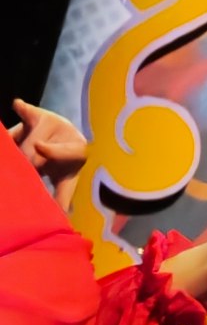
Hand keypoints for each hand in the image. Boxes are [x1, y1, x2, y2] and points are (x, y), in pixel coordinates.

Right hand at [8, 97, 87, 212]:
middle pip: (33, 149)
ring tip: (11, 153)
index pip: (65, 152)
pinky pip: (27, 110)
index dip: (53, 151)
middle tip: (22, 169)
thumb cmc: (68, 164)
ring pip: (24, 134)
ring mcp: (49, 121)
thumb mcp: (69, 179)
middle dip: (26, 159)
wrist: (68, 136)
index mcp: (77, 150)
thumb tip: (63, 218)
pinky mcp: (35, 114)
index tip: (39, 147)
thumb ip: (64, 195)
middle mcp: (65, 132)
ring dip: (15, 143)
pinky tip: (18, 105)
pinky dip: (22, 108)